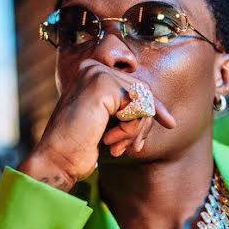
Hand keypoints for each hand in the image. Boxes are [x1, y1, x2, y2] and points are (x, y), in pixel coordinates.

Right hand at [17, 60, 176, 190]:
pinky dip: (129, 130)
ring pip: (142, 100)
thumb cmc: (81, 147)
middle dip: (144, 124)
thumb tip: (163, 113)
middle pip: (143, 92)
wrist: (57, 161)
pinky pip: (137, 107)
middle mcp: (93, 67)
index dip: (154, 107)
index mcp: (93, 73)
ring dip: (135, 131)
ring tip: (116, 147)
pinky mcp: (101, 84)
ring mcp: (96, 73)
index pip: (137, 86)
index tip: (170, 123)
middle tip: (133, 148)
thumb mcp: (111, 124)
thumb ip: (130, 110)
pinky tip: (109, 140)